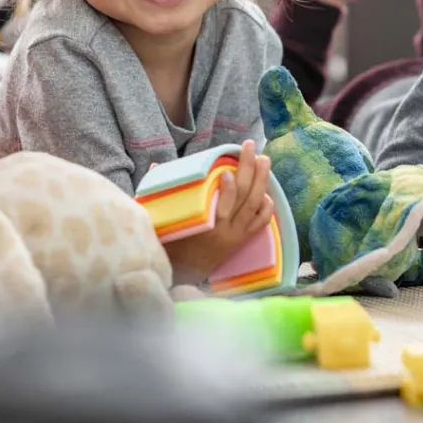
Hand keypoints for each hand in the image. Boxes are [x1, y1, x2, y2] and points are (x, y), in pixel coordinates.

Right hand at [163, 140, 274, 283]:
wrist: (182, 274)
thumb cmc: (170, 245)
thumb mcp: (160, 221)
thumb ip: (159, 193)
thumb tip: (155, 166)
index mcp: (205, 226)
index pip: (221, 206)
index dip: (228, 190)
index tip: (228, 172)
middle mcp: (225, 231)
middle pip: (242, 197)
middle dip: (249, 170)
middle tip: (251, 147)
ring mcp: (236, 236)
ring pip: (254, 206)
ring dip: (261, 181)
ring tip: (264, 160)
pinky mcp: (242, 241)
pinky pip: (259, 223)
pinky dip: (265, 207)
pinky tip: (267, 191)